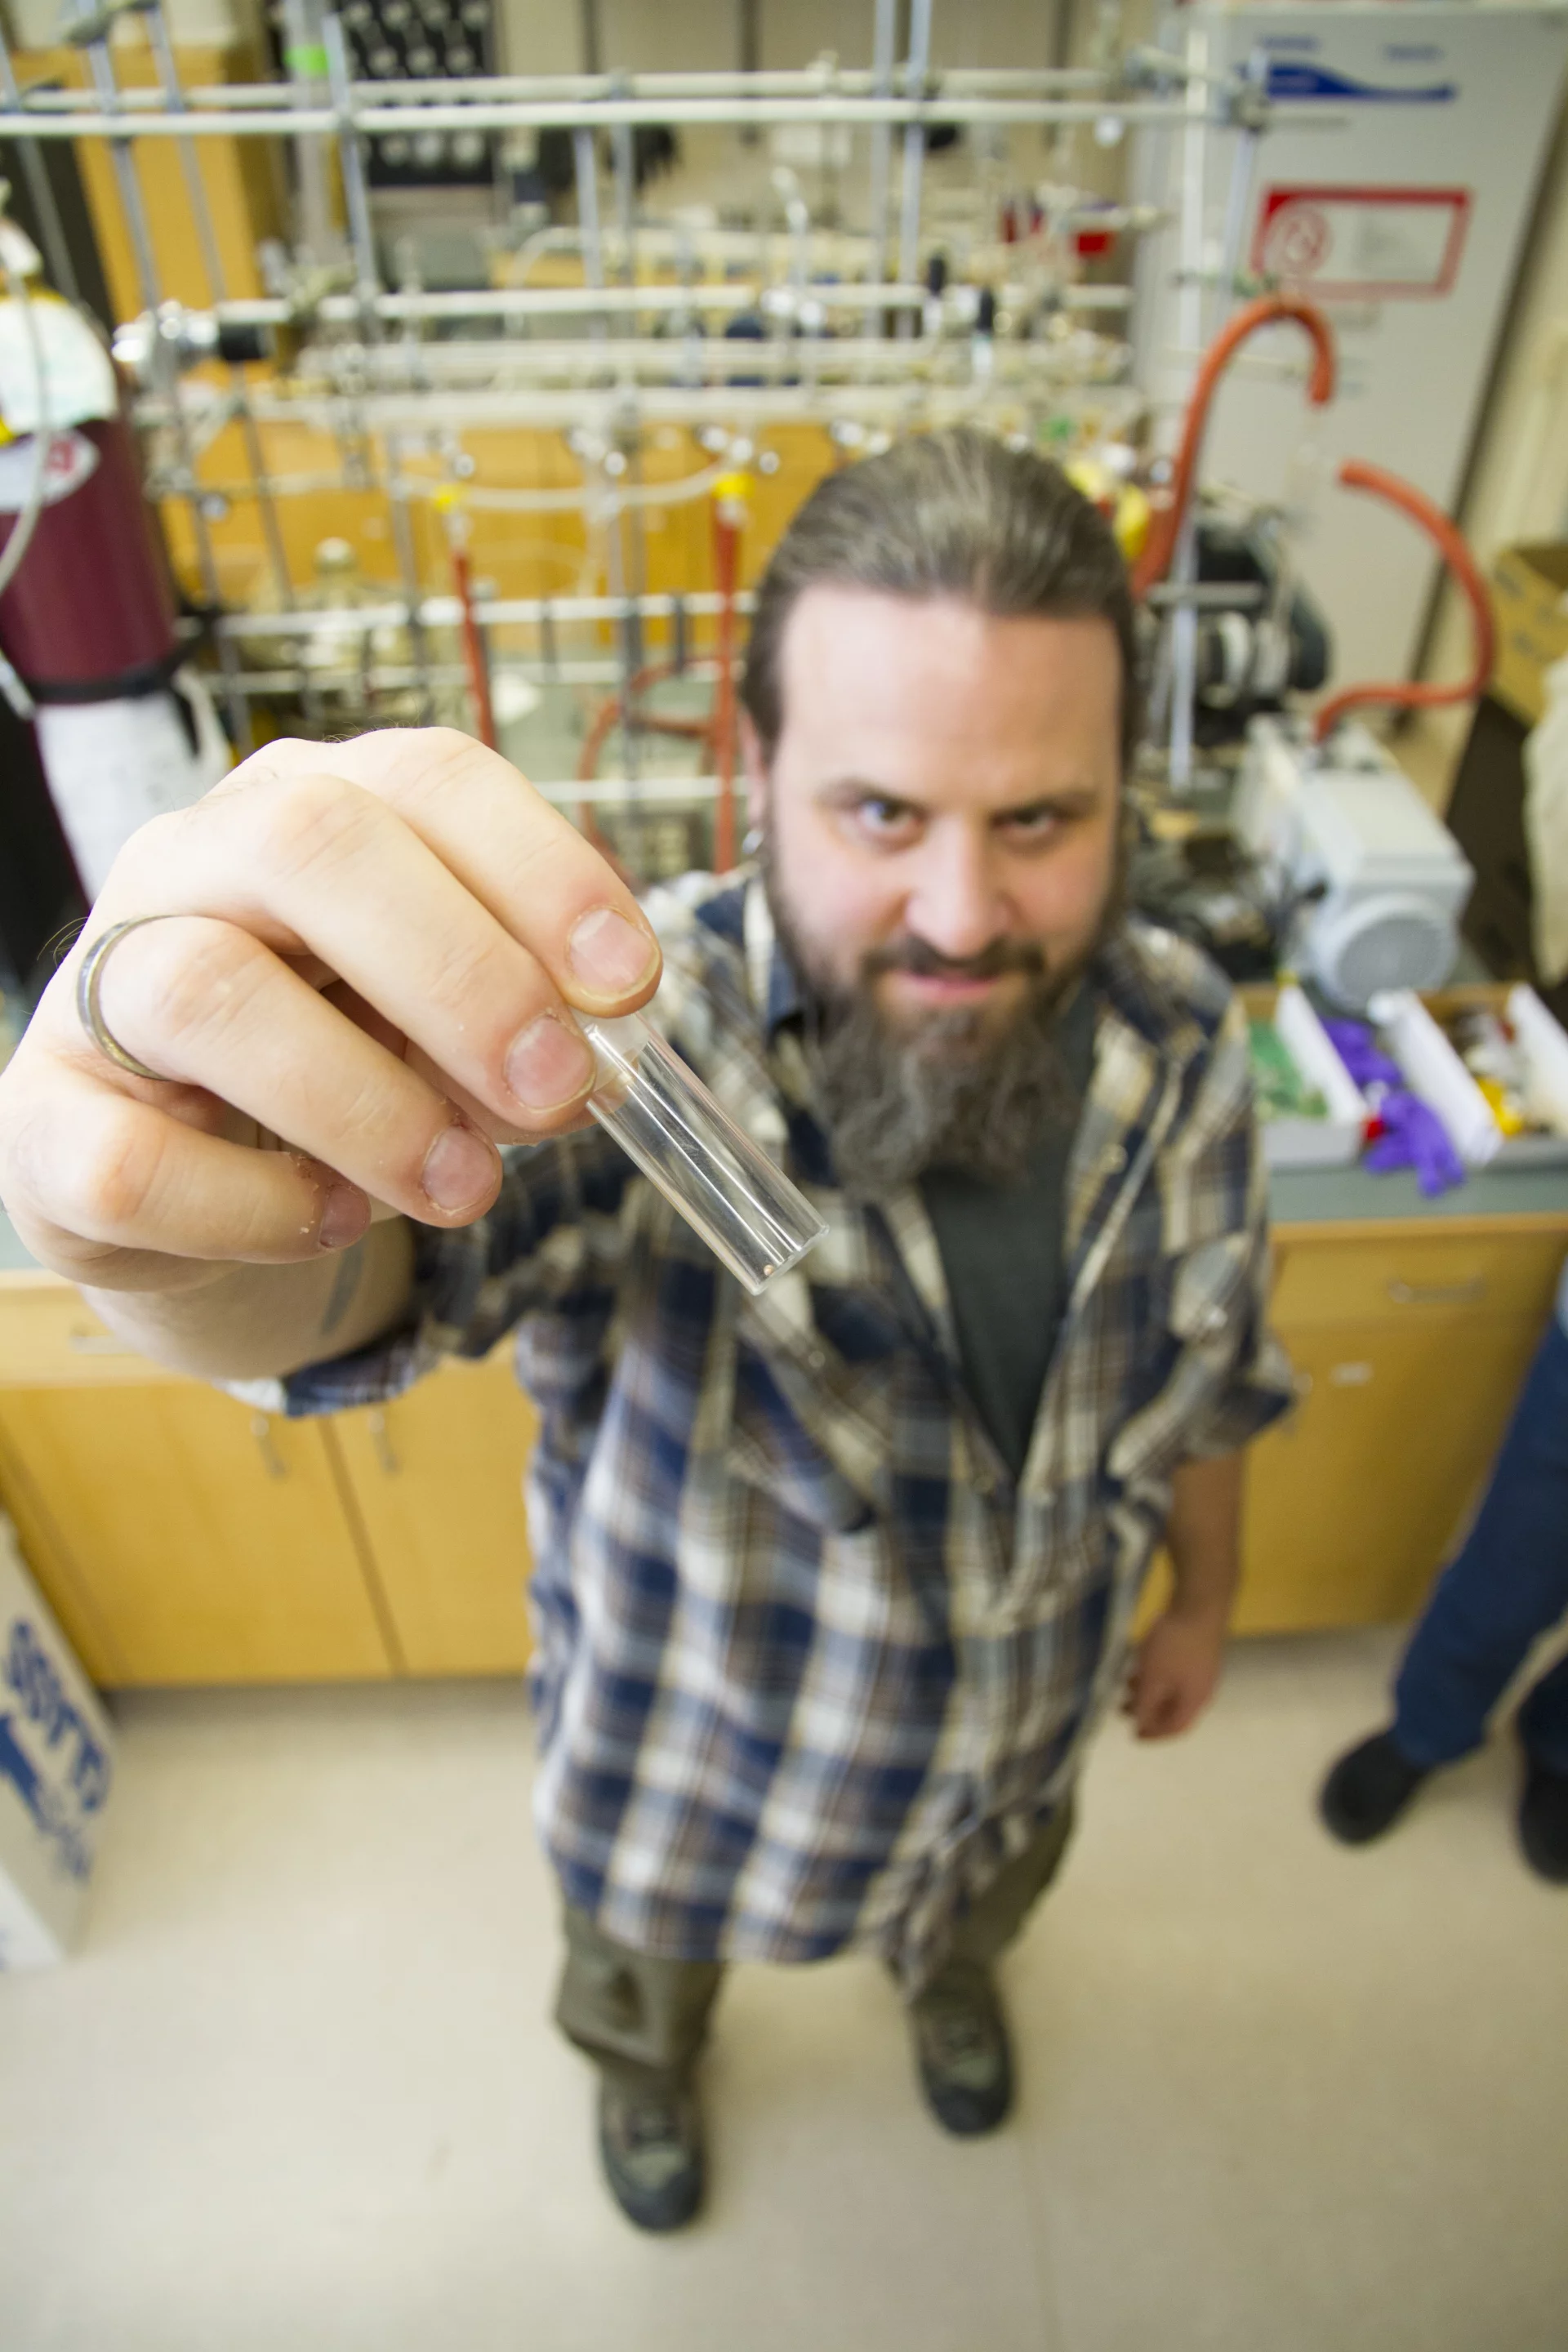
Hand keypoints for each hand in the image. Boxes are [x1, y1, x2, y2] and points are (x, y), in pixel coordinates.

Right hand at [0, 730, 661, 1295]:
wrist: (187, 1179)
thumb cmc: (337, 1062)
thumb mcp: (443, 1031)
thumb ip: (518, 1031)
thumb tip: (592, 1071)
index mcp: (313, 806)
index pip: (426, 776)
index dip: (540, 869)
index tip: (631, 982)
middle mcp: (194, 862)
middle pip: (311, 840)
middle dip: (459, 971)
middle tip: (554, 1087)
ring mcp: (100, 982)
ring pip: (209, 990)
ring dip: (368, 1104)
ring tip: (461, 1189)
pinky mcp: (45, 1119)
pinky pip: (134, 1157)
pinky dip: (255, 1206)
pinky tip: (329, 1220)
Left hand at [1122, 1607, 1225, 1740]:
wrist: (1198, 1602)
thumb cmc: (1174, 1645)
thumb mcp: (1154, 1678)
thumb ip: (1146, 1705)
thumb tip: (1140, 1726)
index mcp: (1195, 1700)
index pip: (1176, 1728)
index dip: (1154, 1734)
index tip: (1133, 1736)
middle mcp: (1202, 1688)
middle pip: (1174, 1709)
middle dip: (1147, 1711)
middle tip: (1122, 1709)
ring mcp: (1202, 1668)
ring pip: (1172, 1689)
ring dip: (1149, 1691)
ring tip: (1125, 1686)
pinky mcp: (1196, 1650)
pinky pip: (1174, 1673)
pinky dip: (1156, 1675)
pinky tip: (1139, 1664)